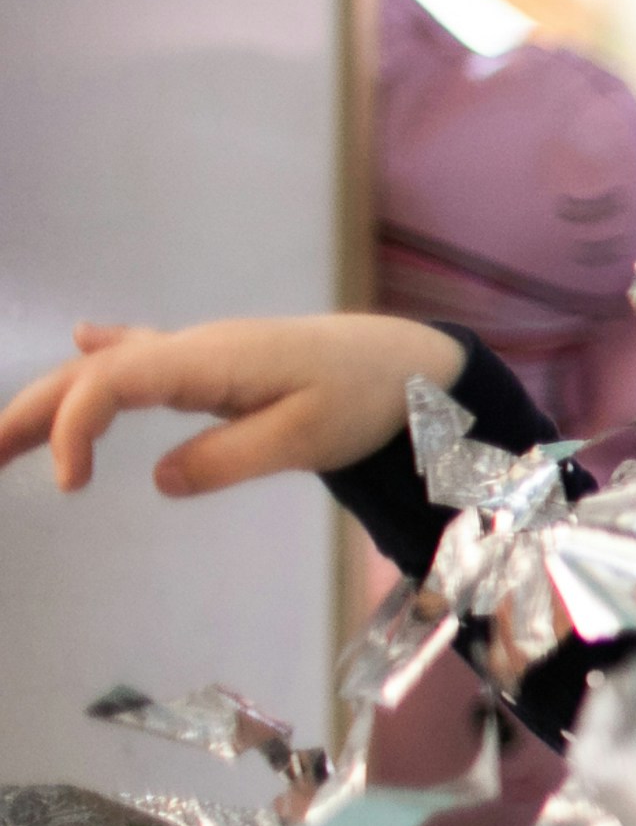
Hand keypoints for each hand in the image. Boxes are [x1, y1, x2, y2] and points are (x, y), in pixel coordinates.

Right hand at [0, 317, 462, 496]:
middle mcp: (191, 348)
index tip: (70, 485)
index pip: (111, 383)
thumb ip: (229, 459)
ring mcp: (200, 352)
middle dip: (30, 413)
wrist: (406, 362)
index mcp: (207, 360)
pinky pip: (144, 356)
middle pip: (90, 374)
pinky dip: (104, 360)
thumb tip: (159, 480)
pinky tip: (79, 341)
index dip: (74, 430)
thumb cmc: (363, 397)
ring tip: (1, 440)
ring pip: (107, 369)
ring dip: (51, 399)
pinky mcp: (214, 363)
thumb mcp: (304, 438)